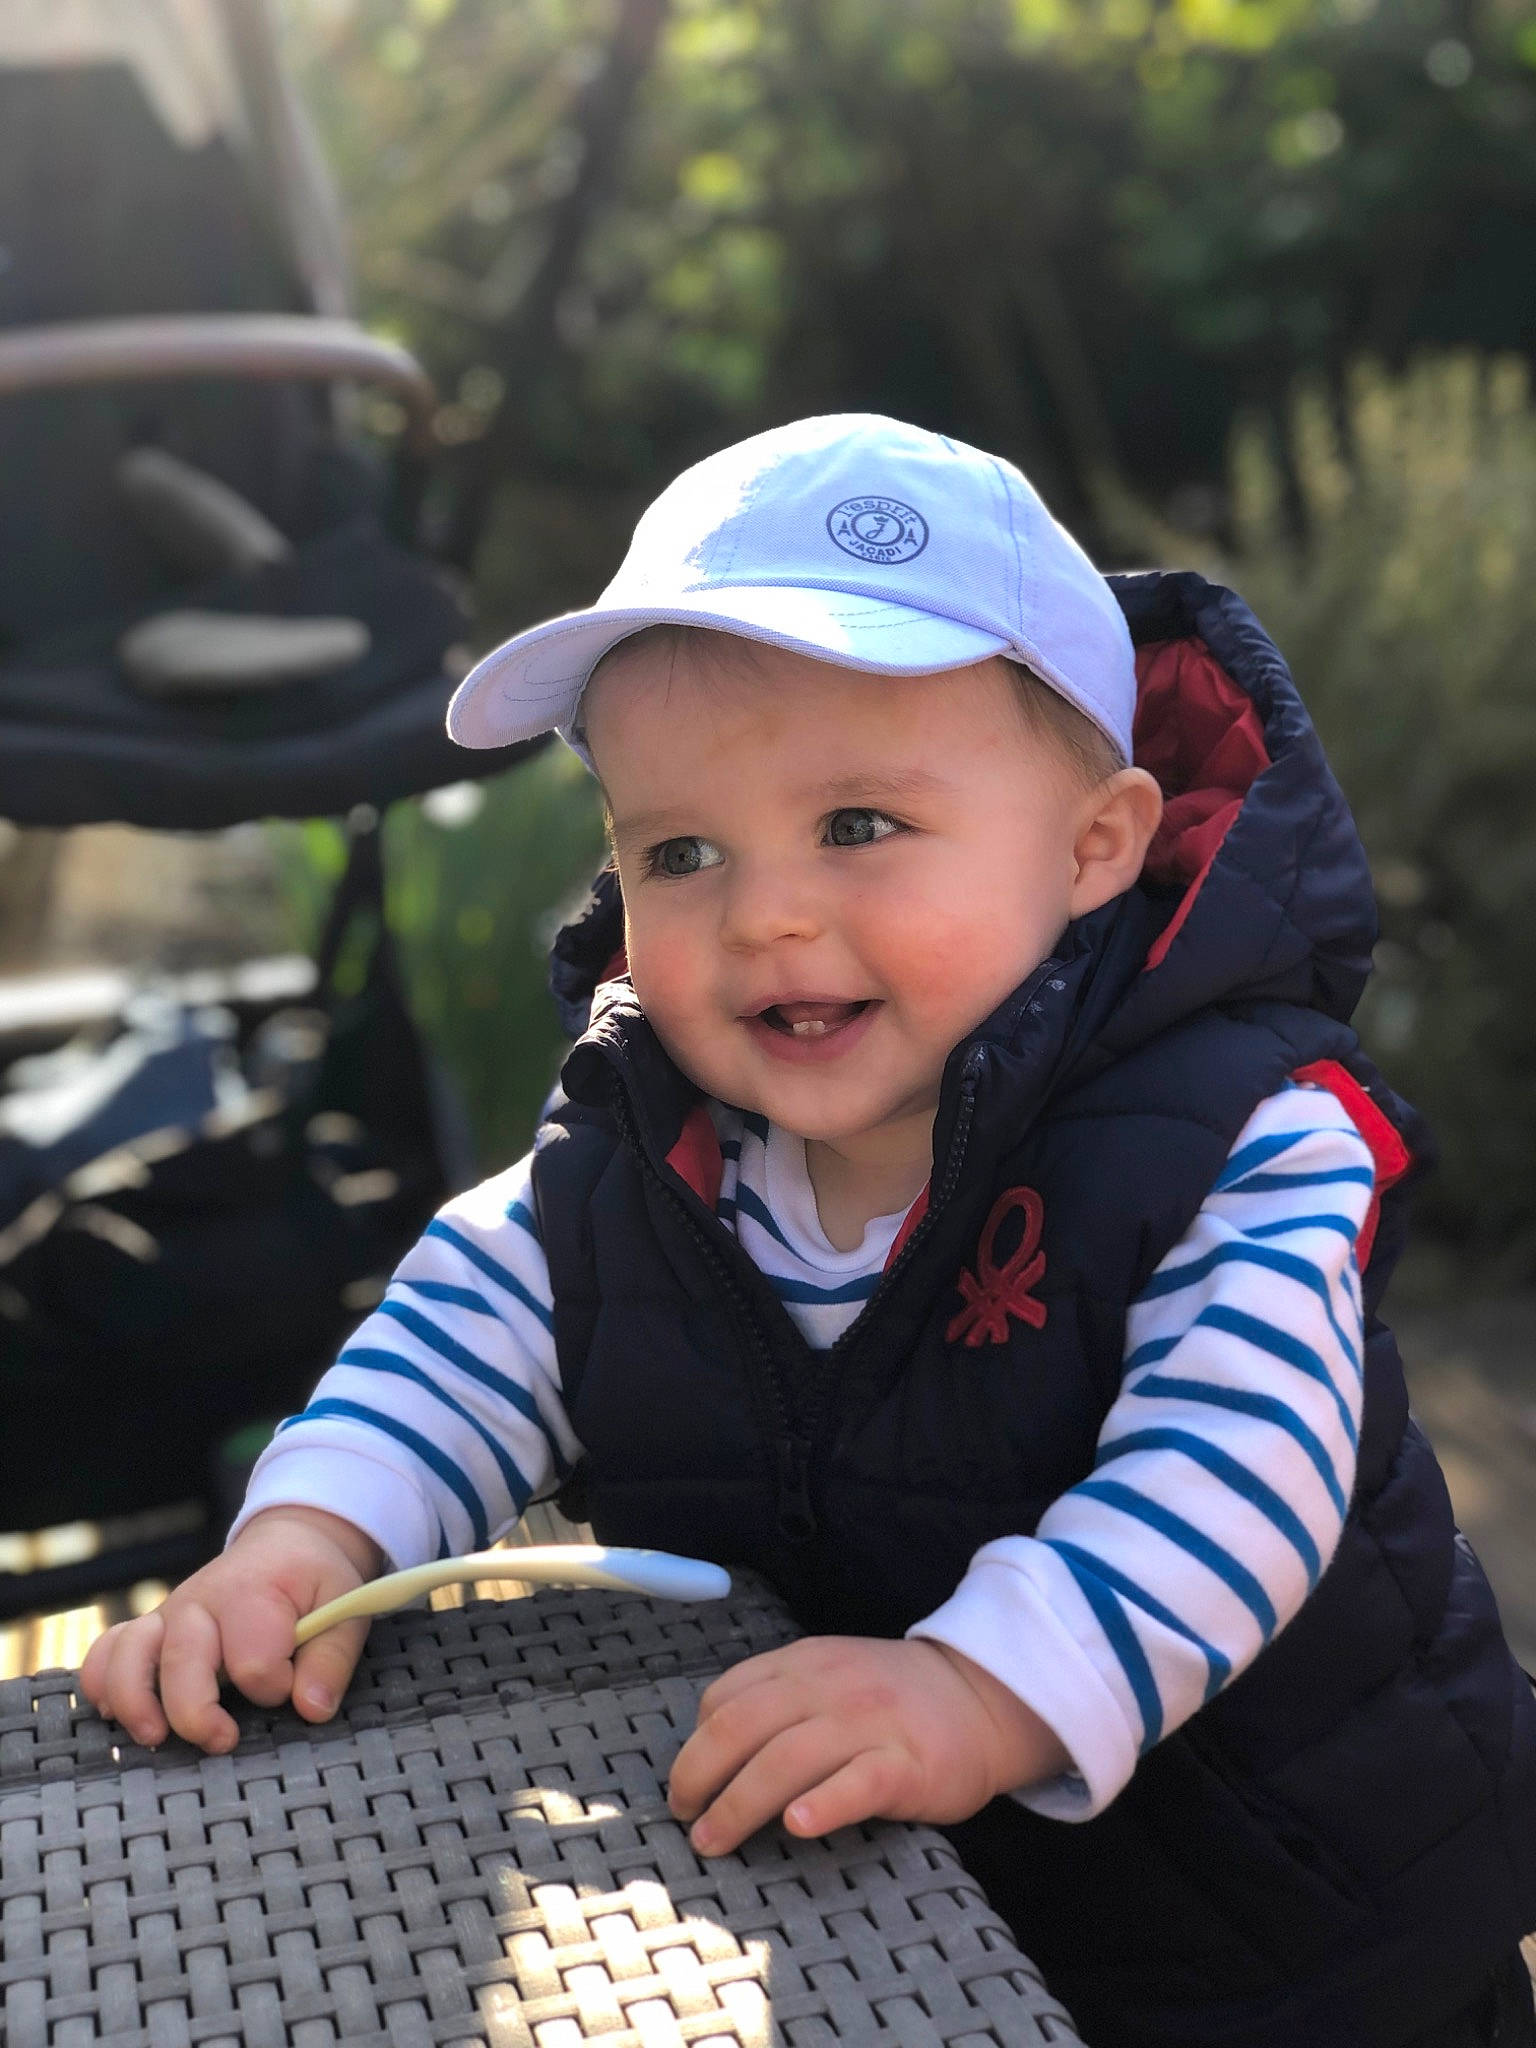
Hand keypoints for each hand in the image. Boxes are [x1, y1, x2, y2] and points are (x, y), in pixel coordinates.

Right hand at [79, 1506, 383, 1753]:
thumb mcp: (344, 1606)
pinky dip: (101, 1682)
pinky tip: (113, 1714)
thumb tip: (311, 1709)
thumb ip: (331, 1659)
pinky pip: (107, 1650)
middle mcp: (201, 1601)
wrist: (287, 1543)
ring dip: (134, 1701)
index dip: (272, 1686)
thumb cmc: (314, 1580)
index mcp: (253, 1594)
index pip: (252, 1658)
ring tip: (155, 1737)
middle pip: (182, 1661)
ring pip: (130, 1654)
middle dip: (196, 1712)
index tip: (290, 1687)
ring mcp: (168, 1614)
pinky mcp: (151, 1628)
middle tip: (223, 1740)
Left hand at [667, 1634, 1069, 1855]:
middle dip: (701, 1776)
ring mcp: (868, 1722)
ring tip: (716, 1841)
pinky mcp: (906, 1764)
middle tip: (687, 1820)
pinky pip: (857, 1783)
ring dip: (740, 1803)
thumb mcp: (829, 1675)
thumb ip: (778, 1696)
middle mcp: (828, 1686)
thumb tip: (711, 1746)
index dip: (695, 1745)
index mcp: (803, 1663)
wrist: (979, 1698)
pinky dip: (823, 1804)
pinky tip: (798, 1825)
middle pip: (743, 1728)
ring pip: (787, 1759)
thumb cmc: (892, 1699)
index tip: (684, 1787)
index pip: (728, 1697)